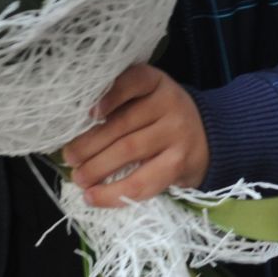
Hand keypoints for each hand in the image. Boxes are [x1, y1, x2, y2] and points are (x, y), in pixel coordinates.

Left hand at [62, 64, 208, 207]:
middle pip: (123, 123)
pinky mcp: (178, 163)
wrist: (208, 137)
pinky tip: (95, 197)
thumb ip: (120, 104)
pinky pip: (143, 181)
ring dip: (98, 168)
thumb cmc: (161, 117)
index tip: (90, 112)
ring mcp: (176, 133)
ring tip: (78, 178)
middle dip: (90, 143)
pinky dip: (114, 192)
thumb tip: (75, 132)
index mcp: (155, 81)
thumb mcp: (147, 97)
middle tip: (69, 157)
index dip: (111, 95)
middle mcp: (169, 103)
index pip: (133, 81)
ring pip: (130, 151)